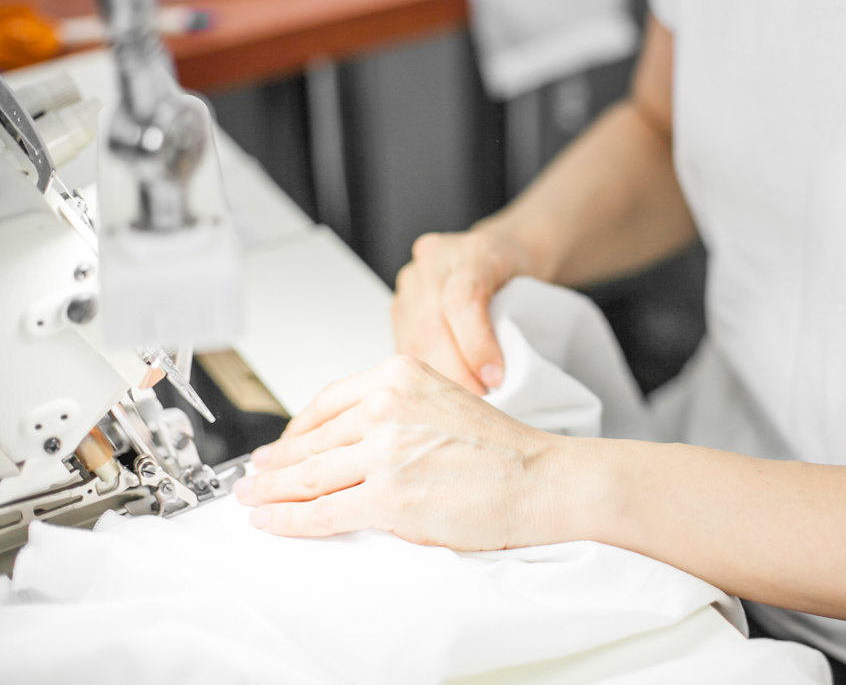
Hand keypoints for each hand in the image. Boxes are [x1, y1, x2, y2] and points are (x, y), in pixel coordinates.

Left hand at [233, 355, 569, 548]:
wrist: (539, 479)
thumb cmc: (501, 449)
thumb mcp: (440, 401)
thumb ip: (392, 410)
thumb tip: (343, 439)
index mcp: (398, 376)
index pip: (326, 403)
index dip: (293, 430)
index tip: (278, 446)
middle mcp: (386, 407)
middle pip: (311, 440)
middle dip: (275, 465)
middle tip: (253, 478)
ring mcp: (385, 452)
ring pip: (309, 476)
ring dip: (273, 493)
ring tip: (255, 501)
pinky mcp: (388, 497)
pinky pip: (323, 512)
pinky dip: (290, 520)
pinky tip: (274, 521)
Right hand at [392, 230, 529, 394]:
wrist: (502, 254)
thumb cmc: (522, 275)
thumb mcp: (536, 290)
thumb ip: (520, 324)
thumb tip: (501, 379)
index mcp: (474, 251)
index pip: (462, 298)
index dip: (476, 344)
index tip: (495, 378)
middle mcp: (435, 260)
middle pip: (431, 324)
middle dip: (455, 371)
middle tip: (479, 399)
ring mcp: (412, 281)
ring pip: (412, 339)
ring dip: (438, 377)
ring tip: (464, 400)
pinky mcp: (400, 305)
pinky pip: (405, 346)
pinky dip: (425, 374)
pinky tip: (444, 389)